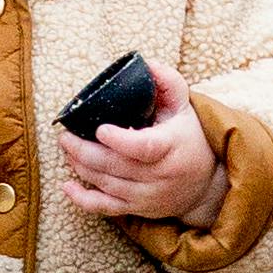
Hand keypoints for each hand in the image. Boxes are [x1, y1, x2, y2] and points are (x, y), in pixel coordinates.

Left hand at [59, 61, 221, 227]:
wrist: (207, 184)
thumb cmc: (190, 137)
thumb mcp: (184, 106)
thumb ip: (167, 82)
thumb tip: (145, 63)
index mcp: (170, 147)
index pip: (144, 148)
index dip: (120, 141)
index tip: (100, 128)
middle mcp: (159, 176)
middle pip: (116, 166)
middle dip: (84, 151)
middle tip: (65, 135)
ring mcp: (147, 195)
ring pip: (107, 184)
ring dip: (81, 166)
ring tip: (67, 148)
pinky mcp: (138, 209)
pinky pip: (107, 209)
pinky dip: (84, 200)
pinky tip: (67, 186)